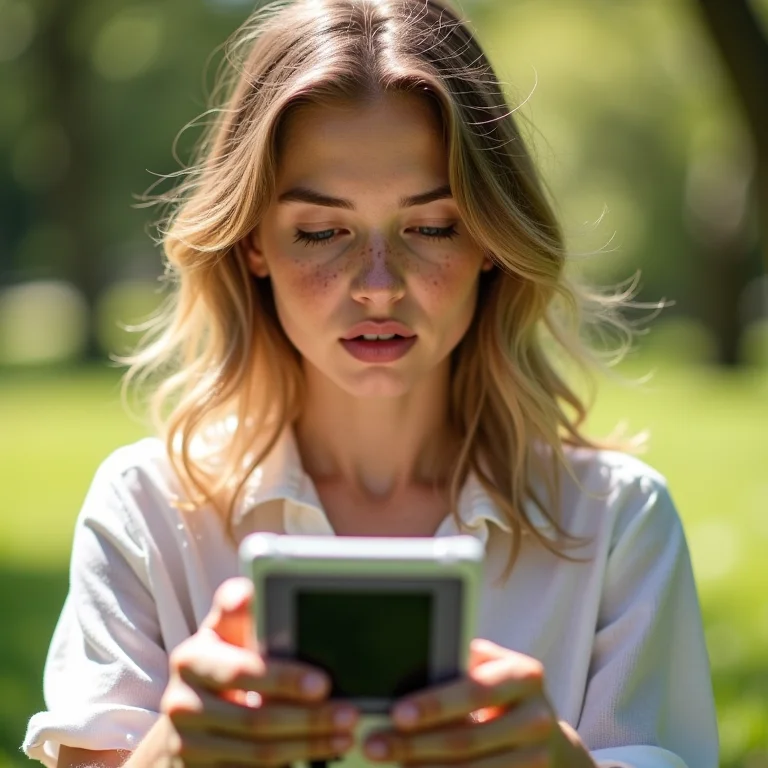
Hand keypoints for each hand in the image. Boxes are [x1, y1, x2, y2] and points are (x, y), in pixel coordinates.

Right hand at [156, 577, 358, 766]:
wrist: (184, 720)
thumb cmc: (220, 664)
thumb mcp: (225, 633)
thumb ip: (239, 611)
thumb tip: (247, 592)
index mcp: (191, 658)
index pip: (242, 671)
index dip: (285, 679)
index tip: (323, 683)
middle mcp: (181, 703)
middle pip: (255, 718)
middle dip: (309, 718)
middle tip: (348, 714)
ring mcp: (185, 744)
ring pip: (258, 752)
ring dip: (308, 744)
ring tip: (344, 735)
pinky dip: (289, 764)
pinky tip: (318, 754)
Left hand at [363, 639, 595, 767]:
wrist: (550, 738)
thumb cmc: (503, 694)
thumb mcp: (492, 668)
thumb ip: (462, 664)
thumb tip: (412, 666)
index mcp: (524, 675)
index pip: (474, 690)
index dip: (435, 704)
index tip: (397, 713)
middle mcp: (537, 717)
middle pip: (468, 738)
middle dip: (415, 745)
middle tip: (375, 745)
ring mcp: (538, 757)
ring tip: (389, 763)